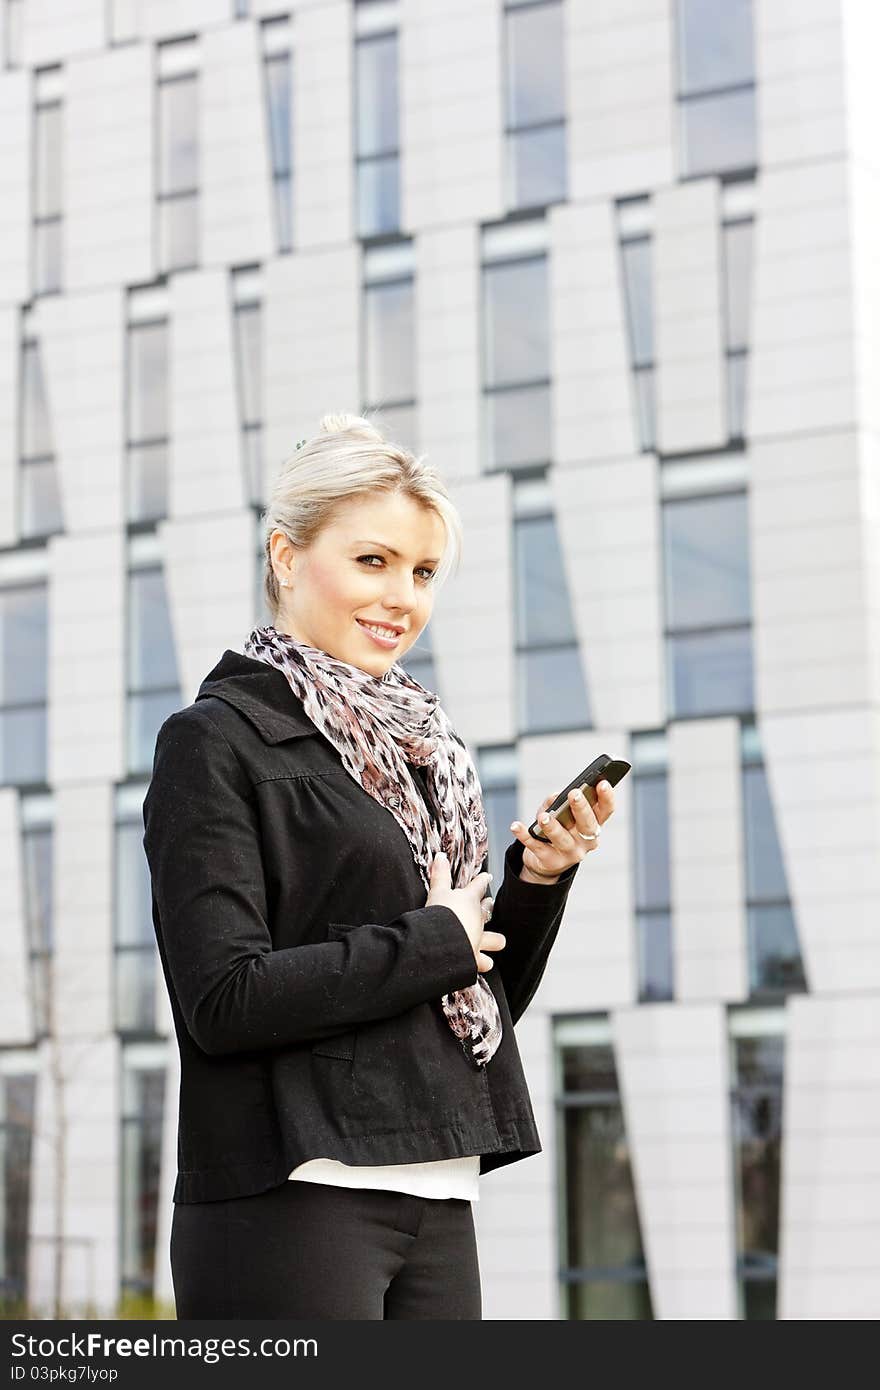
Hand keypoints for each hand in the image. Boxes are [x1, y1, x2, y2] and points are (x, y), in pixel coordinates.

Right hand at [425, 853, 504, 972]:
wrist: (439, 943)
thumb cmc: (439, 916)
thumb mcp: (437, 892)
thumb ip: (439, 875)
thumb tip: (440, 856)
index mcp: (469, 901)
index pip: (478, 886)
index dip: (483, 880)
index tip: (487, 877)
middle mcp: (477, 921)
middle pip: (487, 912)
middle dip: (488, 908)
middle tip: (488, 904)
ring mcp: (478, 940)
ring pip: (495, 941)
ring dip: (493, 942)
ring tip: (493, 943)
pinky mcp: (474, 959)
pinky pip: (483, 963)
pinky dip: (480, 964)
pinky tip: (478, 966)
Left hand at [510, 780, 615, 878]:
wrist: (546, 861)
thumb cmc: (558, 829)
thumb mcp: (560, 813)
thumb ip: (558, 802)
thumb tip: (555, 797)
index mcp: (594, 825)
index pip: (606, 811)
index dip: (607, 798)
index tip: (603, 783)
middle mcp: (587, 841)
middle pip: (588, 824)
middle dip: (581, 808)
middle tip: (574, 794)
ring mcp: (570, 854)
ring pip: (562, 839)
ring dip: (553, 826)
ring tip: (543, 816)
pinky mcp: (551, 862)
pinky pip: (537, 847)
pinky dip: (525, 836)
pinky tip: (516, 825)